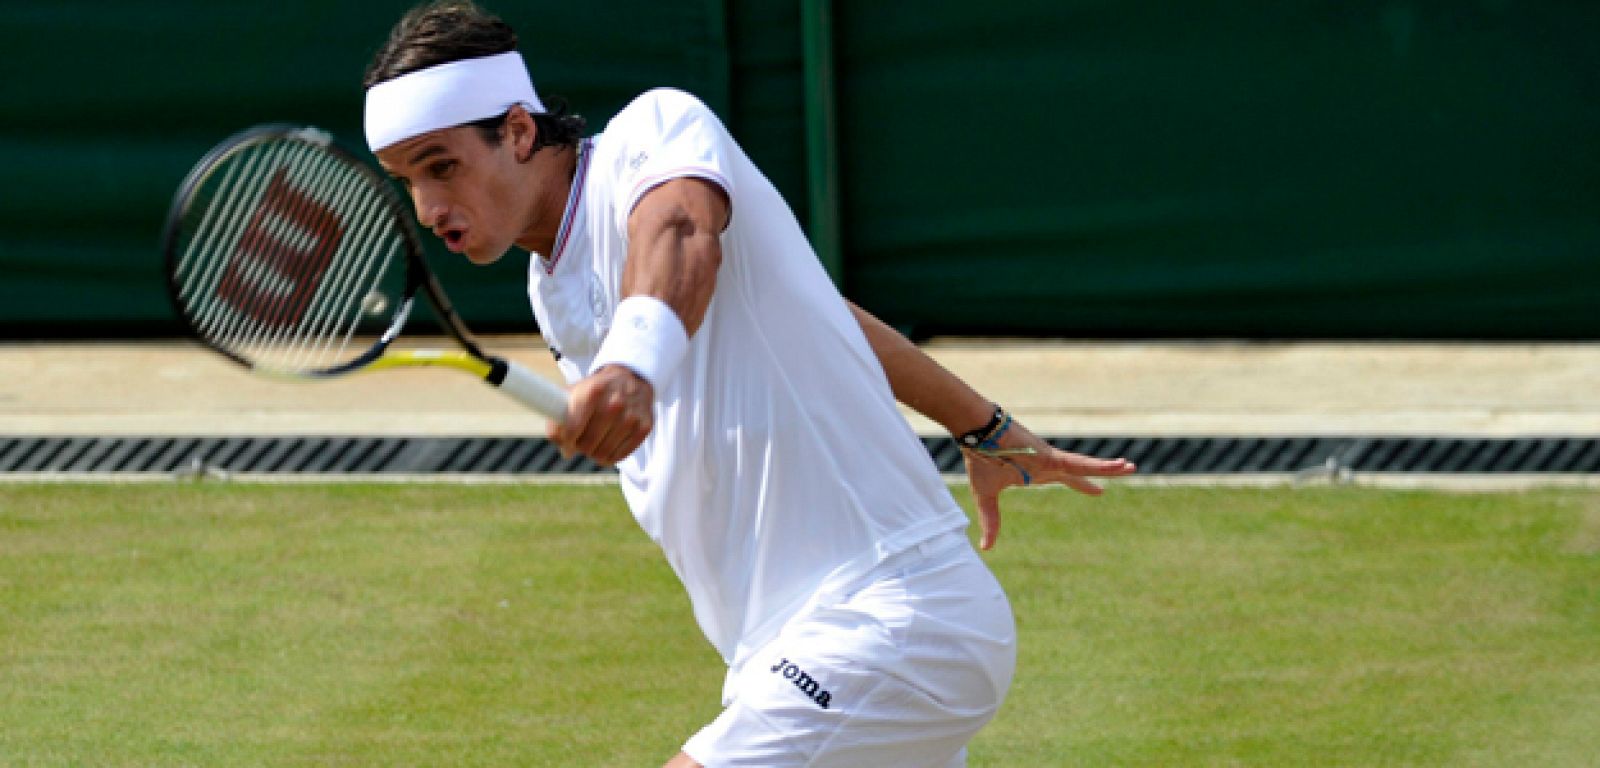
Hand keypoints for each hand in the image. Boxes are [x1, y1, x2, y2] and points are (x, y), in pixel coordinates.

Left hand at [548, 365, 654, 465]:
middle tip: (580, 443)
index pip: (572, 429)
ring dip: (594, 453)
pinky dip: (610, 457)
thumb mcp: (574, 393)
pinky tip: (606, 448)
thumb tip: (564, 450)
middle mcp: (614, 404)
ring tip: (593, 444)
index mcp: (592, 392)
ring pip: (603, 454)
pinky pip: (619, 456)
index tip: (566, 443)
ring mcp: (631, 417)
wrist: (630, 378)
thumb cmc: (596, 390)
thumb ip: (559, 418)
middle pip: (587, 445)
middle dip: (580, 447)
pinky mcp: (644, 427)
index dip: (565, 441)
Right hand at [963, 419, 1135, 550]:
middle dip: (1101, 473)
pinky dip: (1099, 465)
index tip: (1098, 490)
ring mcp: (1053, 459)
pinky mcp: (1052, 456)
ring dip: (1109, 467)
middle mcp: (1049, 464)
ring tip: (1131, 467)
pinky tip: (1118, 464)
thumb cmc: (981, 460)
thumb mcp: (987, 496)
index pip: (1066, 479)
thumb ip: (991, 521)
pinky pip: (1080, 463)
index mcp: (1037, 473)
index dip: (1082, 484)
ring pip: (1086, 465)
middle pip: (1081, 470)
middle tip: (1124, 470)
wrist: (977, 436)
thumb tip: (985, 548)